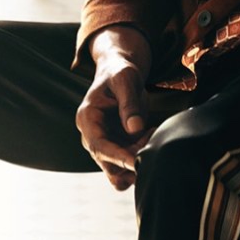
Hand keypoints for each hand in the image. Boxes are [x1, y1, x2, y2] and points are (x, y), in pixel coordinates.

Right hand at [76, 26, 153, 190]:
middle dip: (131, 159)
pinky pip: (128, 161)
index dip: (117, 157)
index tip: (136, 162)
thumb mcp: (125, 80)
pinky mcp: (117, 145)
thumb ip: (130, 104)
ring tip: (152, 135)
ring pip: (119, 169)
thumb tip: (135, 129)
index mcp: (87, 119)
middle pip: (107, 164)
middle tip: (152, 140)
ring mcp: (105, 142)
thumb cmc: (119, 72)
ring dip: (137, 160)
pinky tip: (151, 135)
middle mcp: (92, 135)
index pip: (98, 146)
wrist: (120, 71)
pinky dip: (141, 155)